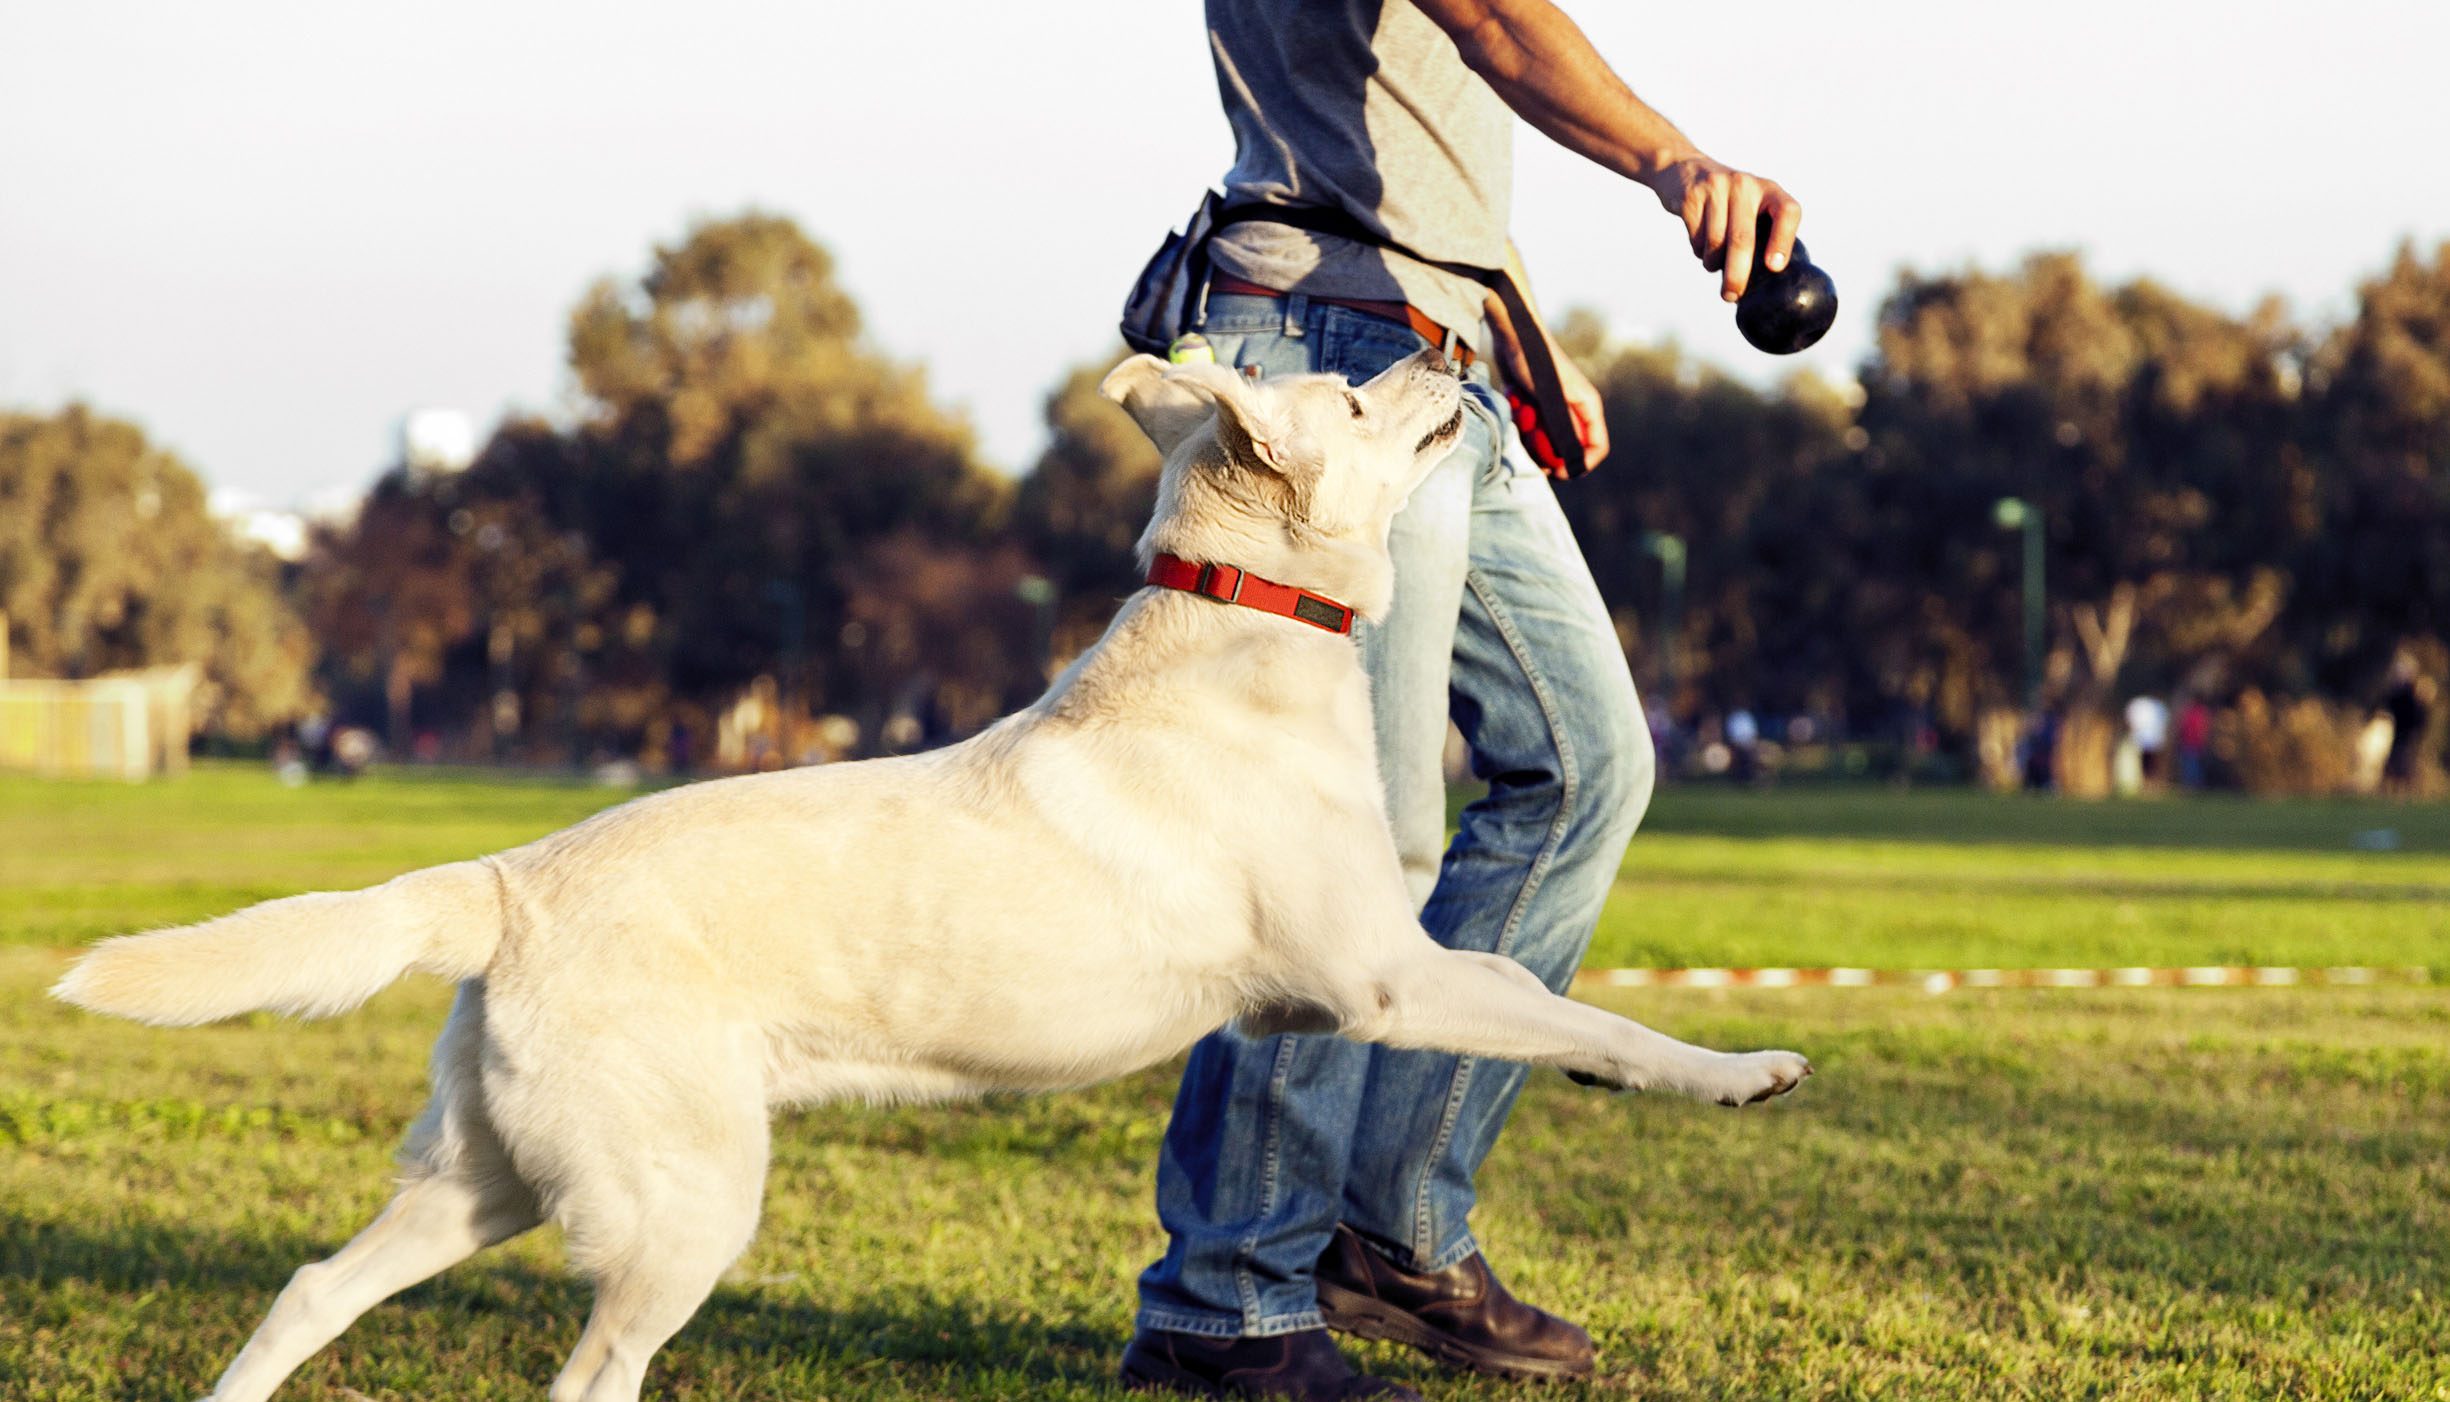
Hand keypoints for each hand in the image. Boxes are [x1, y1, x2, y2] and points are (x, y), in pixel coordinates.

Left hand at [1489, 313, 1609, 476]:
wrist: (1514, 337)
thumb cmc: (1535, 362)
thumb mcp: (1551, 398)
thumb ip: (1565, 428)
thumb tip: (1573, 459)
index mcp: (1587, 407)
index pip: (1597, 447)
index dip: (1581, 465)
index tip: (1558, 473)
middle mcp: (1575, 409)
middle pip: (1570, 448)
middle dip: (1551, 455)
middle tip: (1532, 455)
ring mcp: (1556, 407)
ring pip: (1549, 440)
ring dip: (1533, 439)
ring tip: (1522, 418)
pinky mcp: (1538, 404)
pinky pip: (1534, 428)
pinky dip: (1524, 425)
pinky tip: (1516, 406)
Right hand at [1646, 156, 1801, 302]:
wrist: (1684, 168)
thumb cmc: (1727, 200)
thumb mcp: (1751, 204)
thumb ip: (1761, 230)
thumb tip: (1765, 279)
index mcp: (1769, 190)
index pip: (1787, 212)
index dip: (1783, 241)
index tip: (1774, 267)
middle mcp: (1745, 185)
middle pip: (1742, 238)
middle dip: (1737, 274)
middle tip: (1731, 295)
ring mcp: (1717, 188)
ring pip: (1715, 243)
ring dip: (1712, 263)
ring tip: (1713, 263)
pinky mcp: (1691, 197)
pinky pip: (1696, 238)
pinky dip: (1699, 252)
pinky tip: (1701, 245)